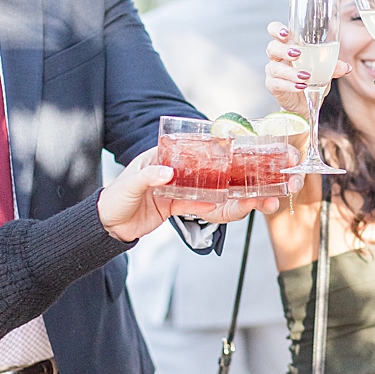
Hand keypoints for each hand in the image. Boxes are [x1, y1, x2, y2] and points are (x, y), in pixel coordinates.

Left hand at [98, 149, 278, 240]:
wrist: (108, 227)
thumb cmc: (114, 199)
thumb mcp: (129, 185)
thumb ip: (148, 177)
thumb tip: (169, 172)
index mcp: (164, 155)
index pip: (197, 147)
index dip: (222, 147)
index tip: (245, 149)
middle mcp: (177, 168)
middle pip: (214, 169)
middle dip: (241, 177)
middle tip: (266, 182)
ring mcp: (181, 187)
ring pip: (215, 189)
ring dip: (238, 195)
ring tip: (261, 200)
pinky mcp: (181, 204)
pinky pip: (205, 204)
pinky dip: (221, 207)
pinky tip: (240, 208)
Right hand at [264, 20, 350, 111]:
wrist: (305, 102)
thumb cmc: (312, 79)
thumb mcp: (324, 71)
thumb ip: (333, 67)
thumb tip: (346, 67)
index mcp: (288, 46)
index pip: (275, 31)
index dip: (277, 30)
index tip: (287, 33)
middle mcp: (277, 57)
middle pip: (272, 47)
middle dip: (283, 49)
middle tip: (298, 54)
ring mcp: (273, 72)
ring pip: (275, 68)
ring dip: (291, 72)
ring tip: (306, 76)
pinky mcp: (273, 86)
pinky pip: (277, 84)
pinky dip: (290, 85)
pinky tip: (301, 86)